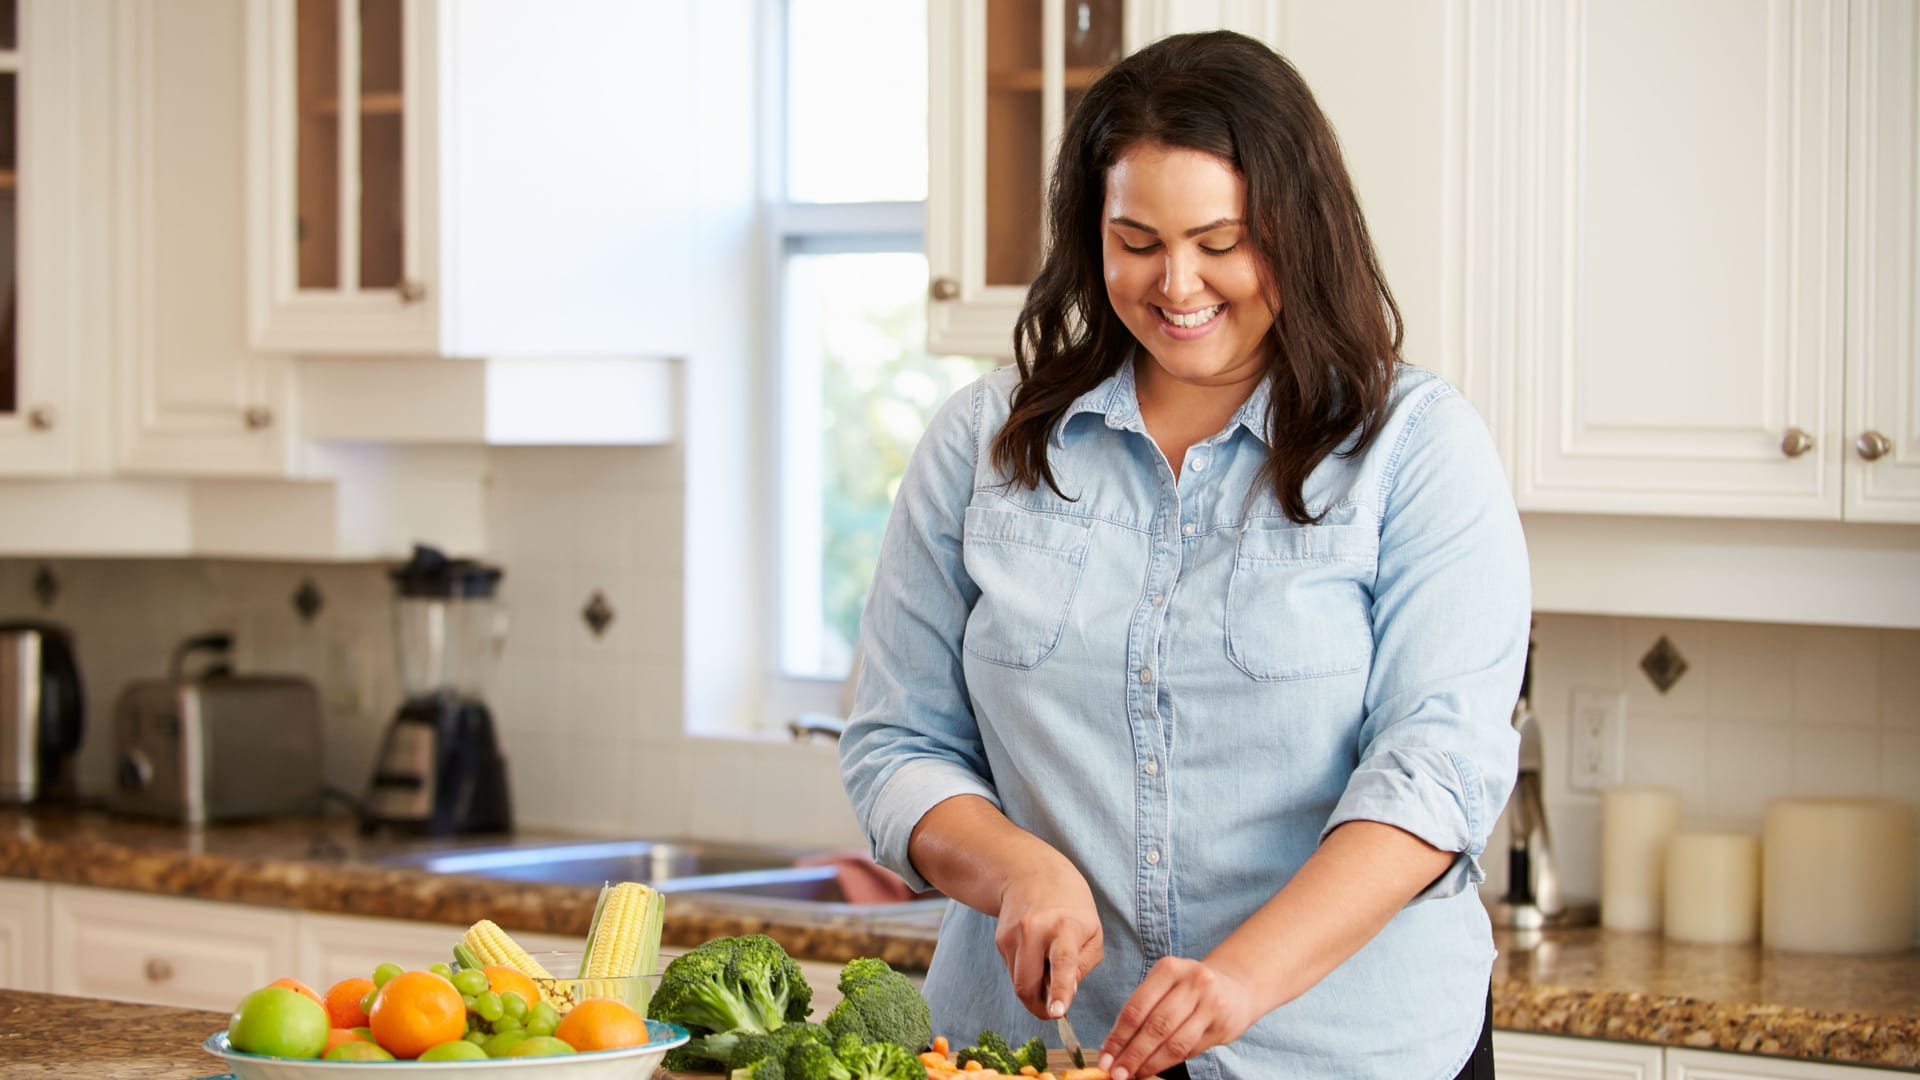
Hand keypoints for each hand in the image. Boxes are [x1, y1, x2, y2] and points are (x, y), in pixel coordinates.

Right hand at [993, 860, 1101, 1019]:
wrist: (1030, 872)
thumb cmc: (1070, 905)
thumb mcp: (1093, 931)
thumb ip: (1084, 966)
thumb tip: (1065, 995)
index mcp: (1065, 926)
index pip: (1063, 962)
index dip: (1060, 990)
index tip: (1056, 1012)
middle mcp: (1034, 930)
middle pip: (1028, 984)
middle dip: (1040, 1007)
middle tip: (1054, 1010)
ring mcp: (1013, 935)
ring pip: (1018, 983)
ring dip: (1034, 989)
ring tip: (1047, 969)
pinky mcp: (1000, 940)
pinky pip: (1013, 971)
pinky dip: (1026, 973)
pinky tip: (1035, 953)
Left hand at [1098, 956, 1259, 1079]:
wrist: (1235, 988)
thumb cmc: (1188, 989)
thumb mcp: (1166, 986)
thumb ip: (1142, 1010)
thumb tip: (1113, 1047)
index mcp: (1169, 968)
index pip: (1137, 1007)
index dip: (1119, 1036)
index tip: (1105, 1057)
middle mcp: (1192, 982)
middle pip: (1155, 1026)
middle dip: (1132, 1053)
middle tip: (1115, 1072)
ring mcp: (1210, 1003)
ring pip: (1174, 1042)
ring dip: (1149, 1063)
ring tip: (1132, 1075)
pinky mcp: (1222, 1025)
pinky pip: (1189, 1050)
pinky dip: (1167, 1063)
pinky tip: (1153, 1068)